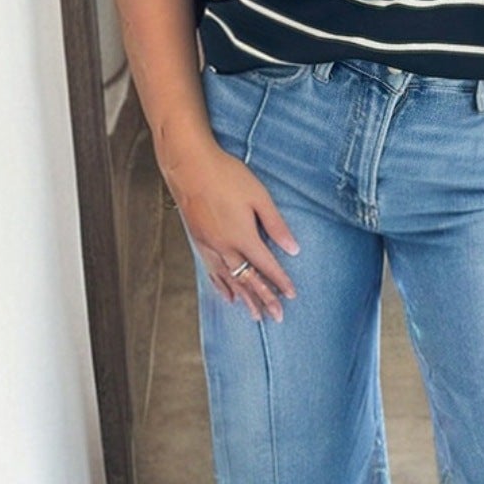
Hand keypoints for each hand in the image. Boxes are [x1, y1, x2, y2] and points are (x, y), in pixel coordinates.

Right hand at [166, 143, 299, 321]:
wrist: (189, 166)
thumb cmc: (226, 177)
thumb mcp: (259, 197)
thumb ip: (276, 225)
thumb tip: (293, 248)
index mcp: (243, 237)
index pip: (267, 266)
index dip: (281, 282)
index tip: (292, 295)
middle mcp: (225, 247)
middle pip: (248, 281)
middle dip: (265, 299)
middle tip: (277, 317)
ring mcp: (210, 247)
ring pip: (230, 281)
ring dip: (245, 299)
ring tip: (256, 316)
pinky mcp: (199, 242)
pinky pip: (212, 272)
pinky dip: (222, 287)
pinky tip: (228, 297)